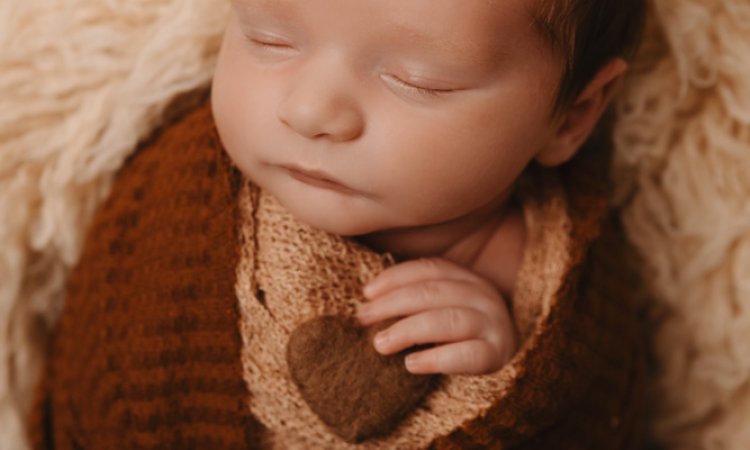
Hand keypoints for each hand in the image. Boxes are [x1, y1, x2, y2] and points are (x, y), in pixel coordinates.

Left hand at [356, 257, 516, 374]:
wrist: (506, 359)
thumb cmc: (461, 334)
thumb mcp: (442, 308)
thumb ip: (415, 300)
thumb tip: (366, 301)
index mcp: (467, 278)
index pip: (428, 269)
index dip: (394, 278)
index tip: (366, 293)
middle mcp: (483, 294)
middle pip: (432, 292)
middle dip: (392, 304)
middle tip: (363, 319)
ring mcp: (494, 323)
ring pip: (447, 320)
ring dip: (408, 330)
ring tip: (380, 343)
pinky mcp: (498, 354)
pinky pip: (467, 355)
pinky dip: (436, 358)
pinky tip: (410, 364)